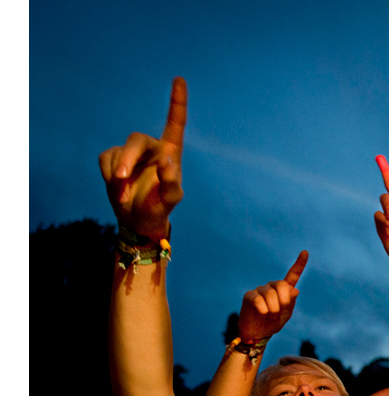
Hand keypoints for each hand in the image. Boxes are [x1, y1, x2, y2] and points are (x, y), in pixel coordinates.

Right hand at [98, 77, 186, 239]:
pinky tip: (117, 188)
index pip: (175, 123)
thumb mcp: (170, 200)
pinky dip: (109, 176)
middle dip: (127, 158)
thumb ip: (172, 181)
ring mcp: (131, 153)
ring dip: (117, 174)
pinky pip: (106, 160)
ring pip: (118, 152)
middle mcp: (152, 148)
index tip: (179, 79)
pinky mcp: (114, 158)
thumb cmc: (159, 208)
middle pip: (137, 140)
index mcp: (171, 152)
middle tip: (121, 179)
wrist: (138, 220)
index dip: (177, 102)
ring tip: (123, 193)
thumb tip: (166, 159)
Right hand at [237, 251, 307, 340]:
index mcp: (284, 290)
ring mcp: (260, 290)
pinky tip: (262, 313)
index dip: (299, 264)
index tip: (305, 252)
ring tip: (270, 315)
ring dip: (273, 308)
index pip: (293, 274)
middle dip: (283, 300)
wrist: (257, 334)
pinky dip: (263, 309)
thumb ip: (290, 303)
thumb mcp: (285, 314)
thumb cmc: (272, 322)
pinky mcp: (249, 296)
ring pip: (270, 294)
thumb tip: (295, 290)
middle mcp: (272, 286)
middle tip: (279, 311)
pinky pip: (258, 299)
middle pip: (281, 285)